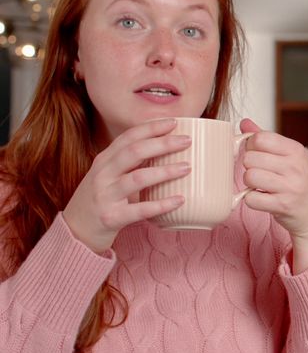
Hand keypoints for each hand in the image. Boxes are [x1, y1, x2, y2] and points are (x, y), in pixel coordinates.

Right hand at [63, 118, 191, 252]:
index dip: (151, 128)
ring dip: (164, 171)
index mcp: (104, 161)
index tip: (174, 122)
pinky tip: (180, 200)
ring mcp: (105, 196)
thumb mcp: (109, 176)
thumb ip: (131, 164)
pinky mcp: (111, 217)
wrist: (75, 231)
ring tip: (187, 167)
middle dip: (162, 144)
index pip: (128, 137)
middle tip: (187, 141)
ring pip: (137, 178)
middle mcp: (102, 174)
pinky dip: (161, 204)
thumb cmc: (100, 200)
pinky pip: (139, 210)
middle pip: (134, 152)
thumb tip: (168, 149)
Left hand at [238, 119, 307, 272]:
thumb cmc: (301, 185)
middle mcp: (295, 166)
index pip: (260, 138)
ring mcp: (290, 186)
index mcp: (296, 150)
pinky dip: (252, 200)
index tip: (259, 156)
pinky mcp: (283, 205)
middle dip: (250, 167)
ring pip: (249, 176)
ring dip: (250, 184)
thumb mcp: (290, 158)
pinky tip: (263, 199)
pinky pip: (251, 198)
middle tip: (262, 175)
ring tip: (262, 187)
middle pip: (250, 158)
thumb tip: (244, 123)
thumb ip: (267, 140)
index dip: (252, 147)